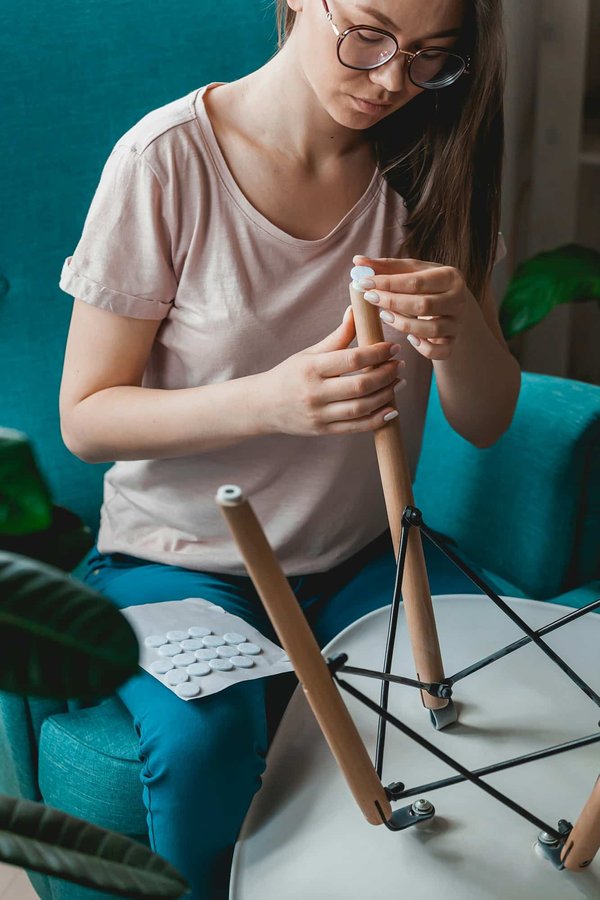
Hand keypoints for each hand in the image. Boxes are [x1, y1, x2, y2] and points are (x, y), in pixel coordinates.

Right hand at [262, 308, 405, 435]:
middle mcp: (315, 392)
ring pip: (361, 408)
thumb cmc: (290, 375)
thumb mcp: (310, 353)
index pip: (351, 360)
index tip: (393, 347)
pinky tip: (391, 408)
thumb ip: (337, 336)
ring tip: (398, 383)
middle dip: (386, 375)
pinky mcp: (323, 430)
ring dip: (386, 395)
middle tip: (399, 365)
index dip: (377, 353)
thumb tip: (357, 310)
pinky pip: (356, 427)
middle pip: (360, 386)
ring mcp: (319, 414)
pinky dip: (377, 419)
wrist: (263, 406)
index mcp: (311, 368)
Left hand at [353, 254, 473, 360]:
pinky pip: (439, 352)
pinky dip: (423, 348)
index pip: (416, 282)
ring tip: (385, 316)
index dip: (388, 283)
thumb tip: (357, 261)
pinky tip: (409, 339)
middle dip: (392, 303)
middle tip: (370, 298)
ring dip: (403, 325)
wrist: (452, 305)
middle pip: (423, 306)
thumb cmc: (427, 285)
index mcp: (451, 277)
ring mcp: (457, 324)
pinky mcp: (453, 343)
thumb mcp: (411, 271)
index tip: (364, 282)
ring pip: (430, 330)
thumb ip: (386, 266)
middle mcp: (458, 300)